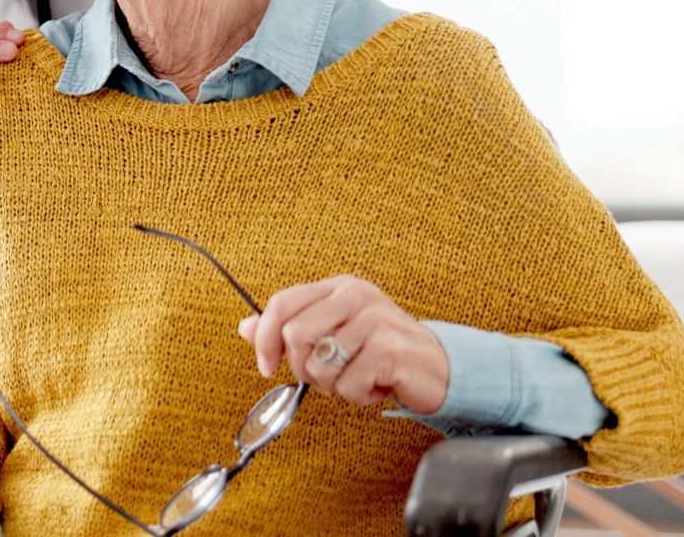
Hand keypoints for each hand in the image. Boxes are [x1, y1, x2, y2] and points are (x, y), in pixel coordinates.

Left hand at [237, 274, 449, 414]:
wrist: (438, 368)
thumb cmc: (383, 351)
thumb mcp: (335, 332)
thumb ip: (292, 326)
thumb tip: (245, 327)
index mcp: (339, 288)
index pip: (282, 303)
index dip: (265, 338)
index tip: (267, 365)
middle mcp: (356, 296)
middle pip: (294, 335)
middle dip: (303, 368)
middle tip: (328, 376)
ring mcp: (374, 320)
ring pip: (318, 364)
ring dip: (332, 385)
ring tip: (355, 378)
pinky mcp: (389, 349)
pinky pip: (346, 385)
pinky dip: (356, 396)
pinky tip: (375, 385)